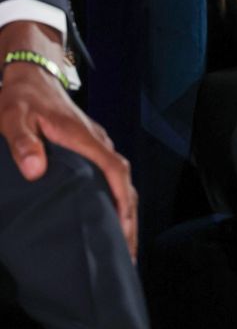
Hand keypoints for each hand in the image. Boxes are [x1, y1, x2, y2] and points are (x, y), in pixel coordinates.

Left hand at [0, 58, 138, 259]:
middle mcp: (96, 141)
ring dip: (125, 210)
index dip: (122, 201)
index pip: (114, 170)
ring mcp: (95, 143)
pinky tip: (108, 216)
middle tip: (128, 255)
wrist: (32, 73)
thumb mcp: (14, 117)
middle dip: (130, 218)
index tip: (125, 231)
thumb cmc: (22, 97)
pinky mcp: (89, 145)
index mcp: (83, 137)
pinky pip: (111, 174)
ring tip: (123, 245)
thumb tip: (35, 171)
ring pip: (120, 179)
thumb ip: (23, 142)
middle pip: (124, 181)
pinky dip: (116, 198)